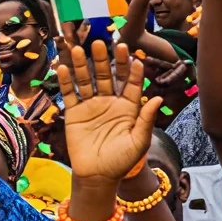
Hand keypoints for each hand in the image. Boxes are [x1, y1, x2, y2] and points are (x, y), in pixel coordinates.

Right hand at [53, 40, 160, 182]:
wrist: (98, 177)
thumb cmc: (122, 161)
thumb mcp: (138, 141)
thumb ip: (146, 120)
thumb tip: (158, 99)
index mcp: (129, 107)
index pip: (131, 83)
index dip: (131, 69)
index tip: (132, 55)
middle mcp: (110, 102)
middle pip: (107, 76)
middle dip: (105, 60)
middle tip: (102, 43)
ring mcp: (92, 106)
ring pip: (87, 80)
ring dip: (83, 65)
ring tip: (79, 49)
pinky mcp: (75, 114)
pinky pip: (70, 94)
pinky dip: (66, 81)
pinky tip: (63, 67)